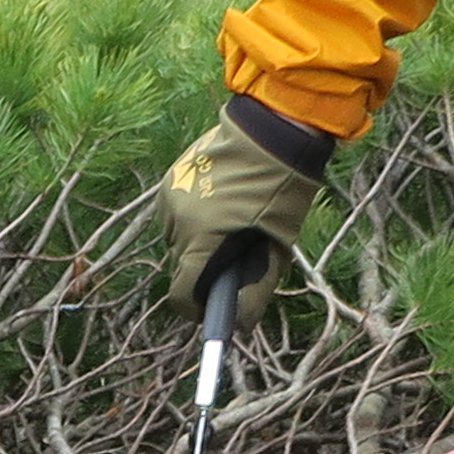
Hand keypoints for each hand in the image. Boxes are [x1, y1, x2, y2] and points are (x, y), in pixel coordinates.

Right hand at [159, 112, 322, 316]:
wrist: (274, 126)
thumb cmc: (283, 189)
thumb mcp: (278, 245)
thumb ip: (257, 292)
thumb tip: (241, 327)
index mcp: (202, 240)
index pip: (182, 295)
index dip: (195, 308)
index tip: (209, 308)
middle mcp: (177, 222)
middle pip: (181, 265)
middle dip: (202, 266)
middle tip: (233, 251)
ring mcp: (170, 198)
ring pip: (177, 238)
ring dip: (196, 239)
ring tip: (228, 219)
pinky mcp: (170, 178)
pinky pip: (175, 213)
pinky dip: (192, 215)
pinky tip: (217, 198)